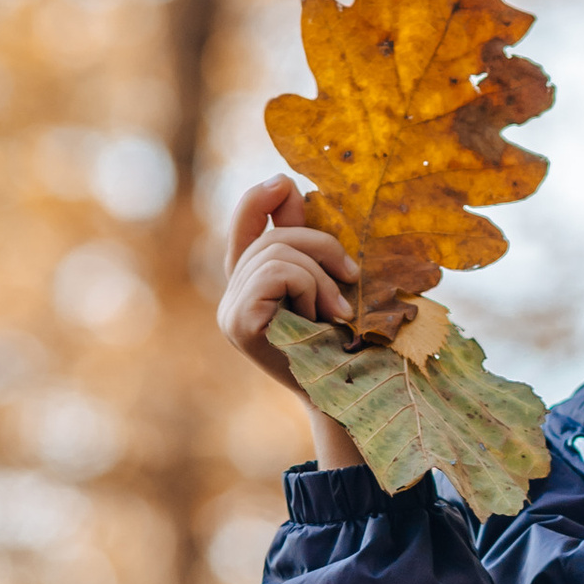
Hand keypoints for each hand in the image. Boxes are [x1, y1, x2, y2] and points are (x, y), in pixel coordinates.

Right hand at [217, 173, 362, 462]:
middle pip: (271, 237)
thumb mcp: (328, 283)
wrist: (351, 400)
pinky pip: (277, 274)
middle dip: (321, 246)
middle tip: (354, 278)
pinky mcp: (237, 324)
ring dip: (320, 276)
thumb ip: (307, 243)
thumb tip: (286, 185)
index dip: (260, 198)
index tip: (285, 184)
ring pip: (277, 254)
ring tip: (337, 312)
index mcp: (252, 283)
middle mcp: (233, 296)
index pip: (243, 225)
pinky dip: (309, 288)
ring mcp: (230, 311)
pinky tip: (320, 319)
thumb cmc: (346, 346)